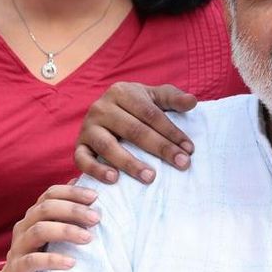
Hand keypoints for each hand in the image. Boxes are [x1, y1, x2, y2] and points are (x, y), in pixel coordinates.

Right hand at [0, 183, 98, 271]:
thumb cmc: (39, 251)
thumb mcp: (51, 228)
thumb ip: (63, 209)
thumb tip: (79, 180)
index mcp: (34, 215)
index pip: (51, 194)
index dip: (72, 192)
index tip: (95, 196)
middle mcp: (24, 226)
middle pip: (46, 209)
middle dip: (73, 210)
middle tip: (96, 218)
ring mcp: (18, 247)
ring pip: (39, 231)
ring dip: (66, 232)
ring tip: (88, 238)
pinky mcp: (16, 268)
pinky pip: (33, 260)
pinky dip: (53, 260)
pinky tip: (71, 262)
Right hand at [75, 82, 197, 183]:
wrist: (105, 111)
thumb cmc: (136, 106)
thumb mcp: (154, 97)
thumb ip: (172, 98)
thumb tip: (192, 101)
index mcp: (122, 92)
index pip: (150, 114)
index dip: (171, 131)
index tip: (190, 149)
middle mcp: (101, 107)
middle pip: (134, 130)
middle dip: (160, 148)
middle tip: (182, 164)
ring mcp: (87, 126)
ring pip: (108, 146)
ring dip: (129, 163)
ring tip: (150, 176)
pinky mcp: (78, 145)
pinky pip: (82, 159)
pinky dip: (96, 170)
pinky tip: (114, 179)